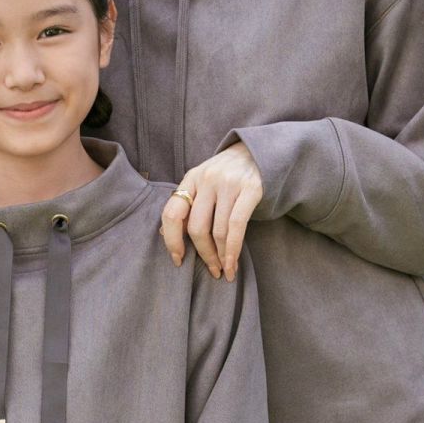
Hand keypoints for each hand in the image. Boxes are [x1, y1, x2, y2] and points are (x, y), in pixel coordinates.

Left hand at [159, 143, 262, 280]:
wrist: (258, 151)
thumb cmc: (227, 173)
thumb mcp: (202, 182)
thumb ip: (188, 204)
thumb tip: (165, 233)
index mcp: (191, 178)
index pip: (172, 213)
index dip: (172, 240)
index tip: (178, 259)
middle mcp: (207, 179)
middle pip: (196, 227)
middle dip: (204, 254)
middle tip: (212, 270)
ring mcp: (228, 184)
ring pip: (218, 230)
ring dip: (221, 257)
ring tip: (225, 270)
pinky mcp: (250, 189)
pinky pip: (237, 226)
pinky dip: (233, 249)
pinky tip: (233, 263)